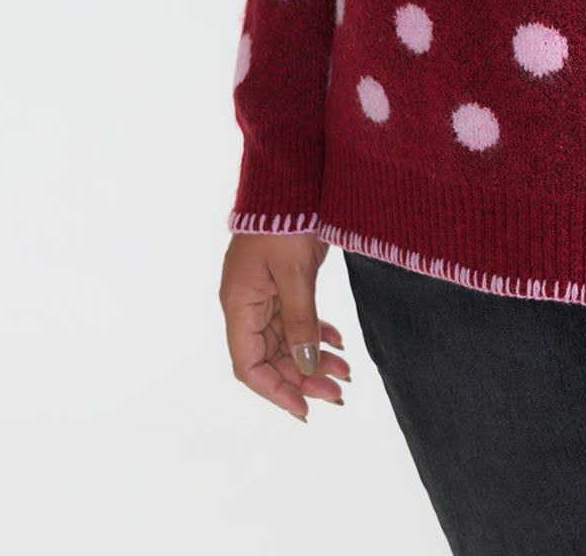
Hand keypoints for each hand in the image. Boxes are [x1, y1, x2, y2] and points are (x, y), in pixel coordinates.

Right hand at [220, 231, 350, 420]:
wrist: (292, 176)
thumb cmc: (287, 220)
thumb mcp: (296, 273)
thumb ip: (301, 320)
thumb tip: (305, 367)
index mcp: (239, 304)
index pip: (248, 365)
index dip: (274, 391)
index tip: (305, 409)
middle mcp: (247, 304)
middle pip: (271, 357)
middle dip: (303, 378)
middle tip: (339, 392)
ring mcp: (264, 292)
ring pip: (287, 340)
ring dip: (313, 357)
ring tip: (346, 372)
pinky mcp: (282, 281)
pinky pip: (296, 319)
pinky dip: (316, 332)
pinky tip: (338, 343)